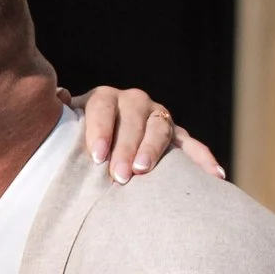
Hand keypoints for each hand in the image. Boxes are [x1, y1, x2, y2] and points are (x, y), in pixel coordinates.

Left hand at [77, 87, 226, 184]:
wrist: (102, 142)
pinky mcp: (176, 136)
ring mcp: (157, 117)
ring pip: (161, 128)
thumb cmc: (80, 140)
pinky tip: (215, 176)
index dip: (100, 130)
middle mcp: (135, 102)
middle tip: (120, 175)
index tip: (96, 157)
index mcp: (106, 98)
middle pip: (134, 120)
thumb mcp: (67, 127)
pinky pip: (192, 145)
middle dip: (126, 147)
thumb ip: (63, 115)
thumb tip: (59, 97)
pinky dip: (204, 159)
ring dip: (155, 149)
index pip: (103, 107)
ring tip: (146, 171)